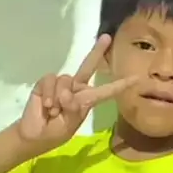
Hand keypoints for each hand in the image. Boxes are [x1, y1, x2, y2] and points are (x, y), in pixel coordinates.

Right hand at [17, 35, 137, 149]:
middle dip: (97, 51)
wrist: (35, 135)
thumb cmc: (56, 131)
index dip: (120, 85)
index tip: (136, 79)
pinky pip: (51, 80)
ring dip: (59, 97)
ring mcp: (61, 84)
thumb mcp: (70, 124)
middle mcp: (76, 88)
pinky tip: (46, 105)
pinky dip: (49, 93)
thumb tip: (66, 94)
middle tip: (106, 37)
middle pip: (88, 66)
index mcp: (87, 99)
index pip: (106, 91)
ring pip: (66, 79)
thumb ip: (73, 109)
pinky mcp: (46, 83)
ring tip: (54, 110)